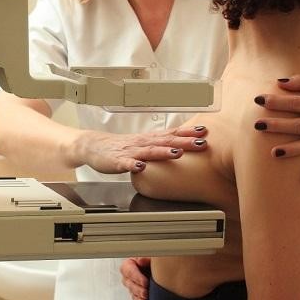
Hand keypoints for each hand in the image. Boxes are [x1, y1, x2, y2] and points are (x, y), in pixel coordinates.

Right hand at [74, 125, 207, 174]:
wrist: (94, 146)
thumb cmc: (121, 146)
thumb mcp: (144, 143)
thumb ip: (161, 144)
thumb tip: (184, 145)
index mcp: (150, 139)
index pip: (172, 133)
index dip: (188, 133)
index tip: (205, 131)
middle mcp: (142, 143)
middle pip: (166, 141)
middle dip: (184, 142)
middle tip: (201, 142)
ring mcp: (130, 151)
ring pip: (149, 151)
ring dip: (163, 152)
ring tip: (177, 154)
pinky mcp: (117, 161)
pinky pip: (126, 164)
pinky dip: (133, 166)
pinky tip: (141, 167)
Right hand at [120, 256, 150, 299]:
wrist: (162, 272)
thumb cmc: (154, 262)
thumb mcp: (151, 257)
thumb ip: (146, 258)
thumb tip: (140, 260)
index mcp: (129, 264)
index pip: (128, 271)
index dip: (136, 277)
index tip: (145, 282)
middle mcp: (129, 277)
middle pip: (130, 285)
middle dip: (139, 290)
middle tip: (146, 293)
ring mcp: (133, 288)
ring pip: (134, 295)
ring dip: (140, 299)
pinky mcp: (139, 297)